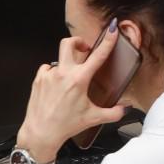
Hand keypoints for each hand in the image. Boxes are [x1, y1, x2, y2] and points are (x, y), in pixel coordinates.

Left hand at [15, 21, 129, 162]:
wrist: (41, 133)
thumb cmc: (65, 125)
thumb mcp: (93, 118)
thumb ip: (113, 113)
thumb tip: (125, 108)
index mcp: (79, 80)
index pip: (98, 55)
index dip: (108, 41)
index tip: (113, 31)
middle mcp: (63, 73)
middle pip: (69, 43)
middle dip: (78, 42)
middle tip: (83, 50)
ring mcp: (49, 75)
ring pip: (59, 59)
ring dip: (66, 65)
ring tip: (69, 80)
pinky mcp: (38, 79)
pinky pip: (47, 69)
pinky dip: (53, 74)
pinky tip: (56, 85)